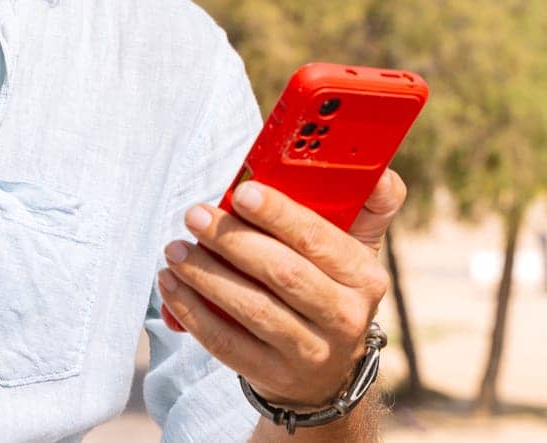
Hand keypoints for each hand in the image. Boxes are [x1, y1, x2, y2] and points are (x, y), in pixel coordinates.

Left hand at [156, 169, 405, 408]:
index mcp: (364, 276)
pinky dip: (192, 311)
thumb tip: (376, 170)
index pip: (320, 240)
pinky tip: (170, 284)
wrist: (324, 369)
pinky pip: (227, 343)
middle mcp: (346, 317)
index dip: (280, 215)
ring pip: (253, 309)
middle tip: (194, 215)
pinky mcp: (275, 375)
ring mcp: (312, 352)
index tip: (241, 192)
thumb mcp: (352, 249)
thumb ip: (365, 206)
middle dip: (233, 240)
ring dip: (207, 274)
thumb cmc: (327, 284)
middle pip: (284, 274)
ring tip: (175, 248)